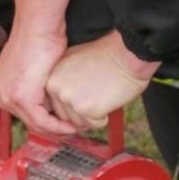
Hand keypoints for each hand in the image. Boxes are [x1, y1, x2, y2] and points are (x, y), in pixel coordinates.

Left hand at [0, 29, 77, 135]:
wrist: (38, 28)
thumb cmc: (38, 40)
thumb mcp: (30, 68)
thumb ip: (32, 84)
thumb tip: (44, 97)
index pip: (22, 113)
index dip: (44, 120)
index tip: (62, 122)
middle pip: (28, 120)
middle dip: (52, 127)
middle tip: (71, 128)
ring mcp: (8, 97)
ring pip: (36, 123)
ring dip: (57, 128)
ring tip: (75, 128)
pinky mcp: (22, 97)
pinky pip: (42, 120)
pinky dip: (59, 125)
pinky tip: (72, 124)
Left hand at [46, 31, 160, 128]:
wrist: (126, 55)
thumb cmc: (106, 54)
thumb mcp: (73, 59)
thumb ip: (63, 79)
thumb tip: (65, 98)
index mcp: (51, 78)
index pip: (56, 104)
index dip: (74, 101)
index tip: (86, 93)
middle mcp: (57, 89)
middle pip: (66, 116)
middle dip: (82, 111)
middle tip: (97, 94)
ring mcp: (71, 100)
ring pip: (79, 123)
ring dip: (93, 115)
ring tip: (103, 94)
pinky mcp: (86, 110)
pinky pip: (95, 124)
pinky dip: (105, 117)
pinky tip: (109, 99)